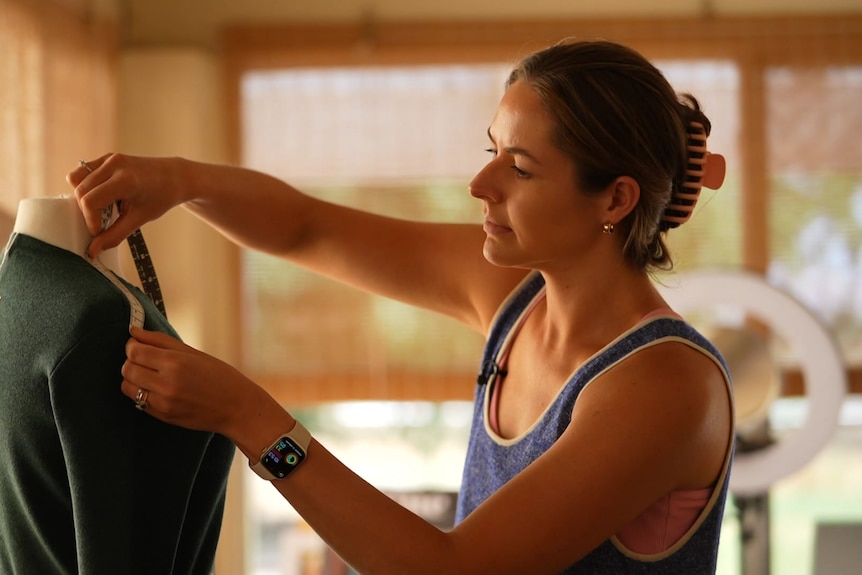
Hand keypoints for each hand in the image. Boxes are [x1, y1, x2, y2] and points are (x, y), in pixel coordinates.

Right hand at [67, 154, 185, 257]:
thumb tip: (93, 250)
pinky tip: (102, 195)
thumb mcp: (140, 218)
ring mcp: (109, 158)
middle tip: (100, 222)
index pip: (90, 201)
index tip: (98, 231)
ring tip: (101, 208)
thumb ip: (115, 235)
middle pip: (81, 190)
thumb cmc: (161, 197)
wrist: (175, 176)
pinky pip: (83, 171)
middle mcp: (114, 165)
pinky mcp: (107, 157)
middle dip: (86, 211)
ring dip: (82, 197)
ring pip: (76, 178)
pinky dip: (85, 185)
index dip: (90, 220)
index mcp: (125, 180)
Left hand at [120, 327, 260, 436]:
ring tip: (149, 374)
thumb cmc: (220, 376)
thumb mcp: (194, 353)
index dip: (132, 345)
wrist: (237, 407)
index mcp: (176, 363)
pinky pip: (138, 402)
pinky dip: (141, 393)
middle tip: (145, 358)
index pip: (134, 352)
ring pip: (127, 387)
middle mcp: (166, 384)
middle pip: (128, 369)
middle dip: (131, 361)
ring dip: (133, 378)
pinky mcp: (163, 416)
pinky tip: (157, 388)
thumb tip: (133, 331)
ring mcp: (163, 403)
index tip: (138, 344)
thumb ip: (160, 341)